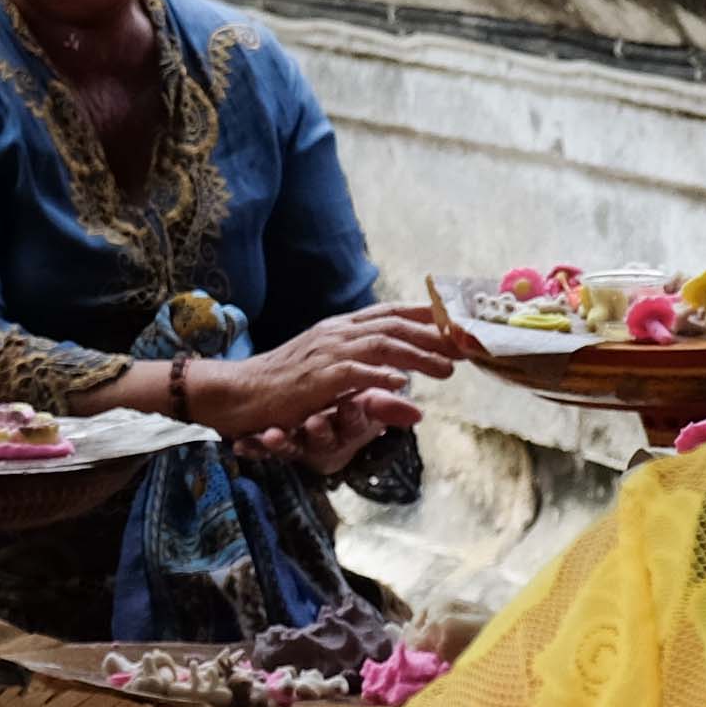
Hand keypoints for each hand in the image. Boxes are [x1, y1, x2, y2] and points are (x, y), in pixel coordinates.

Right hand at [188, 303, 450, 440]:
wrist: (238, 393)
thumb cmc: (282, 386)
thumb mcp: (327, 374)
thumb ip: (364, 374)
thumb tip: (402, 384)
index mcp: (338, 328)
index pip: (390, 313)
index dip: (426, 317)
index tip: (458, 325)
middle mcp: (336, 333)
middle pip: (394, 325)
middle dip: (435, 335)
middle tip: (466, 347)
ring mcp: (326, 353)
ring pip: (383, 344)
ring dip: (420, 356)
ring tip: (448, 370)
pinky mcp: (317, 378)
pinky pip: (355, 372)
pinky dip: (381, 376)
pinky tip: (403, 384)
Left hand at [239, 385, 418, 478]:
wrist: (302, 419)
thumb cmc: (342, 413)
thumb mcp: (365, 410)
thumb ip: (383, 408)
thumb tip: (416, 413)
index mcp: (347, 429)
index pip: (355, 422)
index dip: (354, 415)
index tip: (352, 403)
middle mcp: (323, 440)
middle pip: (324, 439)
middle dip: (320, 432)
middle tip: (314, 421)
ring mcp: (296, 445)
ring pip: (291, 448)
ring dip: (283, 444)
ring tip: (272, 435)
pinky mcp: (271, 447)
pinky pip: (261, 451)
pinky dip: (253, 449)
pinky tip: (240, 445)